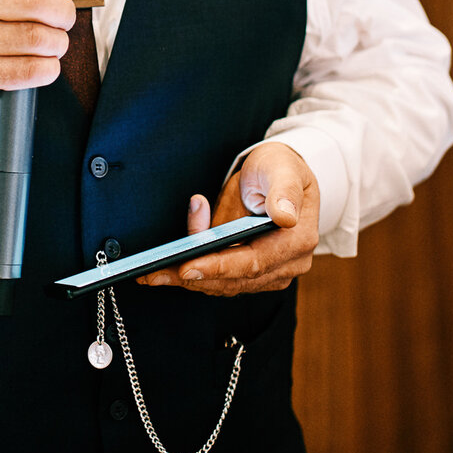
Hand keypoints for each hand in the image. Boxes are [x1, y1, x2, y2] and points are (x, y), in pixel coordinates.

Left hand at [137, 142, 319, 295]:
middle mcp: (289, 264)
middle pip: (236, 280)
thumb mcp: (282, 168)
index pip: (254, 262)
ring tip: (155, 272)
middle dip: (195, 277)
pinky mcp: (255, 274)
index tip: (187, 267)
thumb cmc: (280, 168)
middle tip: (156, 274)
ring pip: (226, 285)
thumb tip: (285, 217)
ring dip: (189, 280)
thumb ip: (284, 191)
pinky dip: (197, 274)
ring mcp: (273, 272)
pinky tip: (169, 267)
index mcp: (298, 240)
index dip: (219, 267)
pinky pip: (223, 280)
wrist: (280, 176)